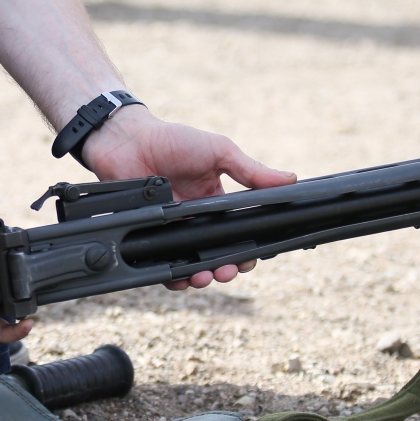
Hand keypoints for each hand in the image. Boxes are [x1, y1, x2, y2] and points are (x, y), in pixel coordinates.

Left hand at [81, 105, 295, 289]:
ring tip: (206, 277)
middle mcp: (196, 221)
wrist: (128, 141)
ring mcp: (173, 231)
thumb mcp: (220, 152)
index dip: (248, 248)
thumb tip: (290, 180)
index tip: (254, 256)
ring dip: (203, 276)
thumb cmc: (174, 141)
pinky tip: (181, 279)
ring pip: (193, 264)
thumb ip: (252, 171)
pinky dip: (173, 277)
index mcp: (216, 203)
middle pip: (218, 254)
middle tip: (229, 270)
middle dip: (227, 267)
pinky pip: (163, 264)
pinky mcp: (152, 237)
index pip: (238, 232)